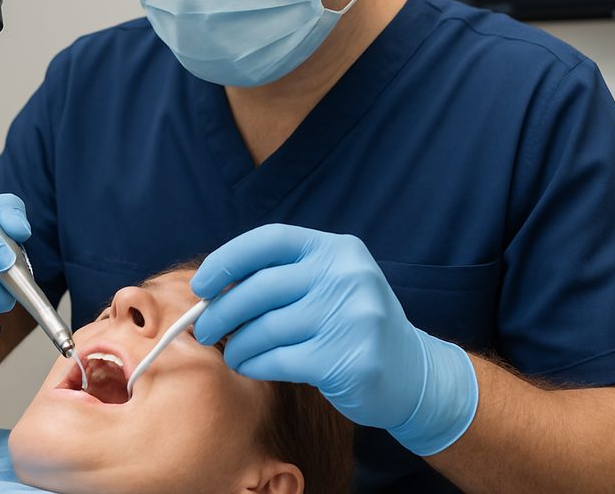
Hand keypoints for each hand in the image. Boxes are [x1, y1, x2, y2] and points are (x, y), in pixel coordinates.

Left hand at [190, 224, 477, 455]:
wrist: (413, 373)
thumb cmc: (352, 325)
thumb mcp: (329, 284)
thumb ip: (283, 277)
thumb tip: (212, 287)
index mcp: (338, 249)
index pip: (271, 239)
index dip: (228, 259)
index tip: (201, 284)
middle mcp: (347, 276)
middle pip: (261, 286)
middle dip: (221, 310)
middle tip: (203, 328)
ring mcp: (351, 317)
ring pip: (266, 327)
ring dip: (237, 344)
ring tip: (232, 352)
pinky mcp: (347, 359)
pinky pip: (279, 359)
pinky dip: (254, 364)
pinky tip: (250, 366)